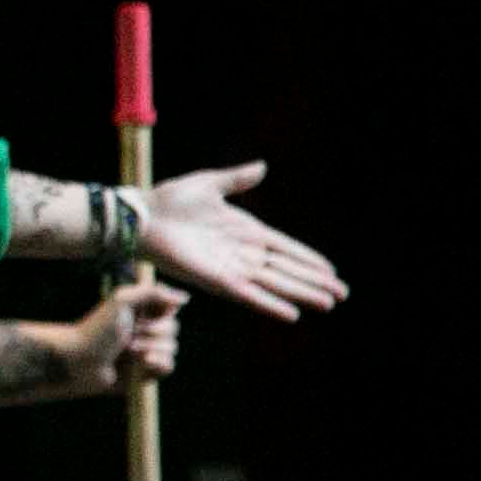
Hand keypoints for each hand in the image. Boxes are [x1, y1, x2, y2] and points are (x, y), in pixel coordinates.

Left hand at [70, 279, 189, 392]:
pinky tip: (141, 364)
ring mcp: (147, 350)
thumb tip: (185, 299)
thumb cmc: (96, 330)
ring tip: (127, 351)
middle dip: (152, 332)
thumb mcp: (122, 301)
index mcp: (140, 310)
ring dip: (150, 348)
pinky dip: (157, 364)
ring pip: (172, 348)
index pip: (170, 307)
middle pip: (174, 328)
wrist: (80, 362)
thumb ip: (153, 293)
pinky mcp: (147, 371)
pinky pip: (169, 366)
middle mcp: (145, 329)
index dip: (163, 311)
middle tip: (129, 335)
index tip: (145, 313)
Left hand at [136, 162, 343, 320]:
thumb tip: (262, 167)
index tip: (332, 271)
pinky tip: (291, 313)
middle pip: (286, 270)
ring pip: (274, 284)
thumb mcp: (209, 184)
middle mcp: (241, 252)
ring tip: (327, 303)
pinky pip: (247, 294)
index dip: (308, 259)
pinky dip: (268, 303)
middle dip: (313, 281)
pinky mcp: (214, 280)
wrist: (140, 217)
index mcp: (244, 230)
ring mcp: (230, 267)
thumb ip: (237, 179)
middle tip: (341, 294)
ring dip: (300, 293)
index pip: (285, 248)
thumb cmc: (168, 200)